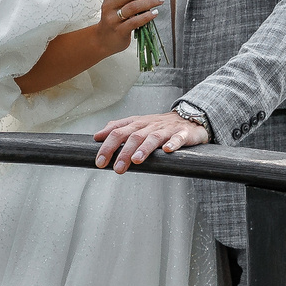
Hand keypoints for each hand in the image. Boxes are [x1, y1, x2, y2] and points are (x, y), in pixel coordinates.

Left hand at [93, 110, 207, 171]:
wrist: (187, 118)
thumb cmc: (159, 125)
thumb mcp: (136, 124)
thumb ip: (117, 129)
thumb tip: (97, 136)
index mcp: (137, 123)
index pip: (118, 132)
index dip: (108, 146)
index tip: (100, 161)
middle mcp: (150, 125)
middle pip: (134, 136)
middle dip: (123, 152)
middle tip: (116, 168)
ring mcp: (166, 129)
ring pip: (153, 138)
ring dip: (144, 148)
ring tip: (136, 160)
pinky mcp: (182, 134)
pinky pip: (178, 138)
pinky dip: (173, 143)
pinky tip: (167, 150)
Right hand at [94, 0, 164, 55]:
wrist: (103, 40)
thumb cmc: (114, 19)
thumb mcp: (117, 4)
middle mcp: (109, 5)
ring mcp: (113, 18)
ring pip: (133, 6)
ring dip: (149, 2)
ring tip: (160, 0)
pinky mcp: (119, 30)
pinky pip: (135, 21)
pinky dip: (147, 16)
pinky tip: (155, 13)